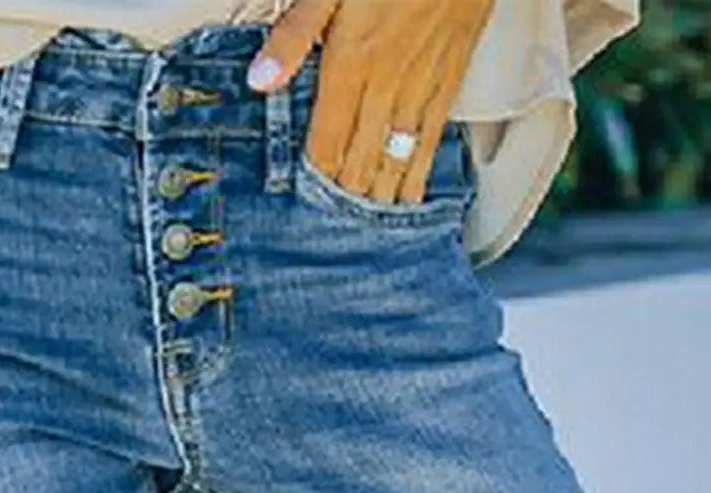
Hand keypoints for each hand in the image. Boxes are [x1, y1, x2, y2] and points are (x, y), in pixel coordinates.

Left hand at [246, 0, 495, 204]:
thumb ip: (293, 36)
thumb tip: (259, 82)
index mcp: (350, 62)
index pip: (326, 140)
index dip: (315, 179)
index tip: (305, 212)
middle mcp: (387, 81)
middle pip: (361, 157)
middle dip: (347, 199)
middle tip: (335, 239)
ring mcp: (423, 80)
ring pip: (398, 154)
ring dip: (381, 194)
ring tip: (369, 229)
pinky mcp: (451, 73)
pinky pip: (433, 135)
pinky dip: (420, 171)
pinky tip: (412, 195)